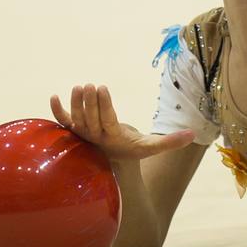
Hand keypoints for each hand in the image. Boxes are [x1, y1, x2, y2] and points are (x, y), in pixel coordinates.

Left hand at [50, 84, 194, 162]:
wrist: (111, 162)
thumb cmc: (131, 149)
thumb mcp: (150, 147)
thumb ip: (170, 141)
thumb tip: (193, 134)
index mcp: (113, 139)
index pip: (107, 121)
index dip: (103, 105)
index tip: (102, 87)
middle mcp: (95, 138)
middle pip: (90, 119)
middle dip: (89, 101)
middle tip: (92, 85)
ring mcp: (82, 135)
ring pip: (76, 119)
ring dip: (75, 103)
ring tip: (79, 87)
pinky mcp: (74, 131)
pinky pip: (62, 121)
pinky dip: (56, 110)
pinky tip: (53, 96)